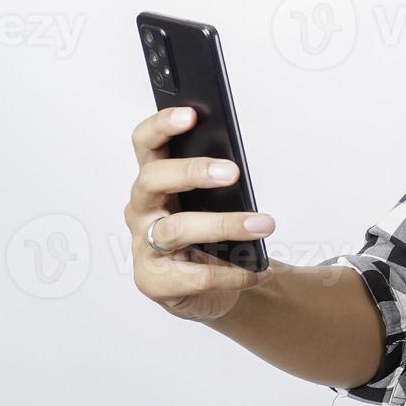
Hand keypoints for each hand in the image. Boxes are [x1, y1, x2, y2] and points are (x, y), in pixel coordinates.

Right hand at [124, 106, 274, 321]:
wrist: (207, 290)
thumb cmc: (208, 235)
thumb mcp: (214, 203)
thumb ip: (219, 181)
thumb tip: (239, 163)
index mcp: (155, 181)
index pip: (146, 144)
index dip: (162, 126)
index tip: (192, 115)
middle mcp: (142, 210)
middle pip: (152, 180)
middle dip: (191, 171)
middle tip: (232, 172)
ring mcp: (144, 246)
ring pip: (177, 229)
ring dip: (225, 225)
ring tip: (264, 225)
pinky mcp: (154, 281)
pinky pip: (195, 275)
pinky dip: (233, 271)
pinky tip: (259, 269)